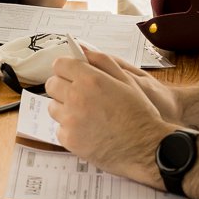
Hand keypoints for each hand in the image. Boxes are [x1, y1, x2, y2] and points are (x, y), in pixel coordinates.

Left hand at [46, 44, 176, 177]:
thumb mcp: (127, 80)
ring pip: (53, 106)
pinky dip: (70, 128)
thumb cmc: (139, 114)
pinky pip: (59, 128)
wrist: (146, 148)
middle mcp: (76, 98)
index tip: (70, 73)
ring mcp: (70, 120)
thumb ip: (103, 61)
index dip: (65, 67)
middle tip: (79, 94)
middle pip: (52, 84)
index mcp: (90, 80)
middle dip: (62, 86)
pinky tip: (88, 129)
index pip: (60, 65)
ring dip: (65, 108)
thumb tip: (83, 50)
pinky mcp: (69, 139)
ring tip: (86, 114)